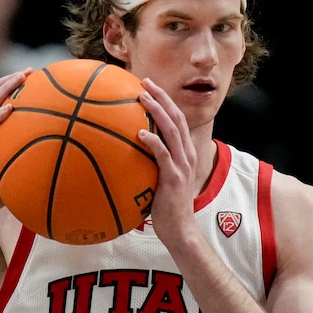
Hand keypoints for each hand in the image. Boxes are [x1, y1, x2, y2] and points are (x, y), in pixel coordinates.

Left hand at [137, 78, 200, 246]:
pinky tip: (139, 133)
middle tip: (144, 82)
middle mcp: (186, 155)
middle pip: (176, 117)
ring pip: (172, 130)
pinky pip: (163, 155)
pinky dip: (153, 142)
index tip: (149, 86)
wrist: (180, 231)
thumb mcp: (159, 182)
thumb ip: (149, 167)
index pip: (177, 120)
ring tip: (142, 97)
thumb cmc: (166, 209)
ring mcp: (182, 165)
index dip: (165, 101)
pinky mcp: (174, 178)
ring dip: (157, 111)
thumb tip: (125, 157)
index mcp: (184, 153)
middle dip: (161, 97)